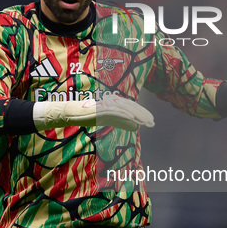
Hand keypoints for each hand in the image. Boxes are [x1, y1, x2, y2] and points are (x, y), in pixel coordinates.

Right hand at [33, 94, 154, 130]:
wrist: (74, 113)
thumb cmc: (91, 116)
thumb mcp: (110, 120)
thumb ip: (123, 122)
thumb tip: (136, 127)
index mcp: (115, 102)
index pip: (132, 107)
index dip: (143, 113)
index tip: (151, 120)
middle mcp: (113, 100)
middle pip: (131, 107)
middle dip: (143, 115)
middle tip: (152, 123)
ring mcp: (107, 104)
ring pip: (125, 109)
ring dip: (137, 116)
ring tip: (146, 123)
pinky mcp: (101, 108)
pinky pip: (115, 112)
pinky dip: (125, 116)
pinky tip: (133, 121)